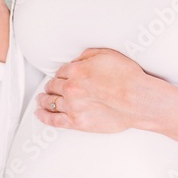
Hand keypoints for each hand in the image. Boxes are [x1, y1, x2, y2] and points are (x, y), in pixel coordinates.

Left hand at [34, 48, 177, 145]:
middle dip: (52, 86)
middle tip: (50, 87)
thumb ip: (87, 56)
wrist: (138, 99)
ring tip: (41, 99)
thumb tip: (77, 61)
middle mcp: (71, 88)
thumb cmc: (127, 77)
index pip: (61, 71)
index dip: (62, 73)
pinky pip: (54, 120)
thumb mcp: (106, 55)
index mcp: (76, 71)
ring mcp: (73, 107)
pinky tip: (39, 113)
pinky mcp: (77, 122)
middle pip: (53, 86)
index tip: (63, 76)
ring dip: (44, 99)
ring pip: (50, 102)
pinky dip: (44, 116)